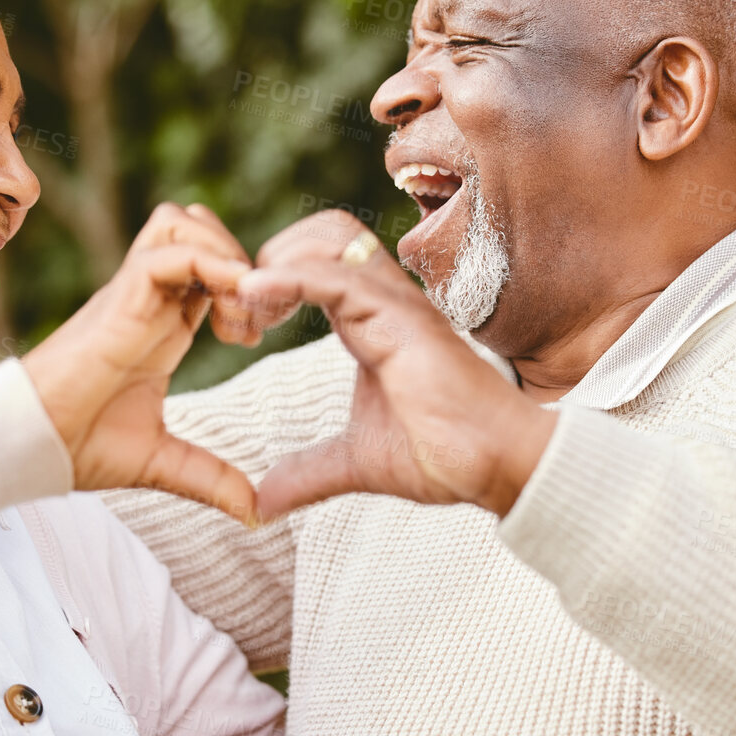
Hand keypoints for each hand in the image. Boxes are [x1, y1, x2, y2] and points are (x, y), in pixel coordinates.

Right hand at [23, 202, 261, 520]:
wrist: (28, 448)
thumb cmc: (79, 446)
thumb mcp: (163, 463)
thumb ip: (212, 479)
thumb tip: (259, 513)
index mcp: (161, 325)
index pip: (210, 269)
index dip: (246, 287)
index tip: (257, 336)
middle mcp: (149, 300)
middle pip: (199, 228)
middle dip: (240, 259)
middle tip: (253, 318)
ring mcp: (133, 294)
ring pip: (184, 223)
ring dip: (225, 254)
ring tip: (239, 313)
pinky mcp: (119, 301)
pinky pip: (169, 252)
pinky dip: (210, 266)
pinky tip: (229, 314)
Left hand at [236, 210, 555, 520]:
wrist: (493, 466)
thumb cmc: (443, 455)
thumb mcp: (355, 462)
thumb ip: (308, 471)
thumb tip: (264, 503)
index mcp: (369, 320)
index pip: (316, 262)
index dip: (272, 278)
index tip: (241, 325)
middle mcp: (382, 300)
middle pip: (322, 232)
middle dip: (271, 255)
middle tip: (241, 312)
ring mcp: (394, 303)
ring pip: (328, 239)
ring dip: (275, 262)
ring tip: (246, 307)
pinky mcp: (400, 317)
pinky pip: (336, 276)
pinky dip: (289, 277)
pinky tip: (255, 294)